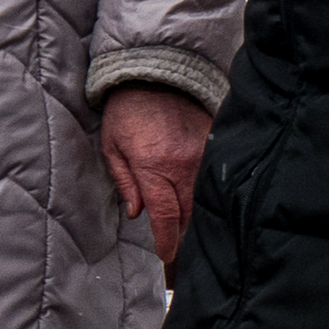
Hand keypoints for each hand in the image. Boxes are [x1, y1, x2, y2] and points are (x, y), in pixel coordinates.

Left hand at [99, 84, 216, 268]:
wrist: (155, 74)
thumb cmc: (126, 112)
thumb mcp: (112, 147)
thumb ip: (125, 182)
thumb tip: (138, 213)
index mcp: (154, 166)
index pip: (165, 215)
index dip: (167, 240)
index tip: (166, 255)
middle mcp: (183, 163)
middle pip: (190, 212)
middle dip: (184, 232)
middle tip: (176, 244)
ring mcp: (203, 153)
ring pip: (206, 197)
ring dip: (198, 214)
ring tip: (190, 228)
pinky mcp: (215, 142)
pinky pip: (215, 176)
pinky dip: (210, 192)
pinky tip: (205, 201)